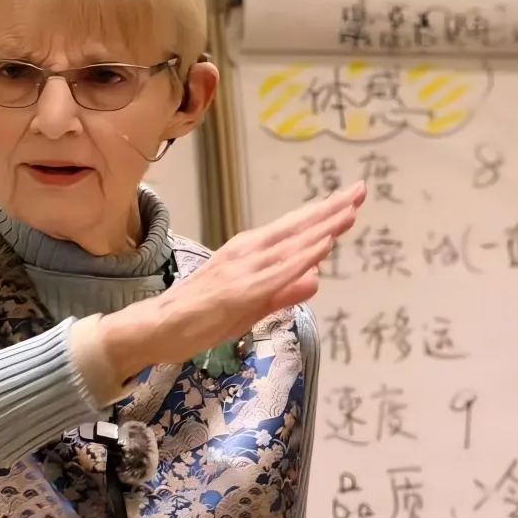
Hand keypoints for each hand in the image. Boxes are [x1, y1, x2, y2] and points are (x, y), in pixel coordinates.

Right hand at [98, 182, 364, 382]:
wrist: (155, 328)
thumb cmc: (197, 318)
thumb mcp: (250, 306)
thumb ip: (283, 292)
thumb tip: (317, 276)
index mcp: (248, 253)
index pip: (293, 231)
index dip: (323, 215)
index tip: (351, 200)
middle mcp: (246, 253)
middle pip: (296, 229)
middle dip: (330, 210)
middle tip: (361, 190)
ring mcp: (242, 270)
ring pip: (290, 246)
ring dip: (322, 227)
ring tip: (350, 210)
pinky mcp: (238, 291)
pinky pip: (276, 273)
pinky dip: (300, 257)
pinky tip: (322, 245)